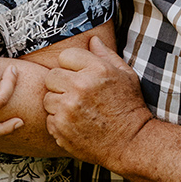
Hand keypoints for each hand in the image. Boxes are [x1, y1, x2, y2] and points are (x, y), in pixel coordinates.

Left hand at [43, 36, 151, 168]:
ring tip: (77, 111)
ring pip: (48, 98)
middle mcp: (80, 86)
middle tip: (77, 95)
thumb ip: (106, 55)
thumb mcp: (126, 75)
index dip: (72, 66)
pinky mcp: (61, 127)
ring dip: (58, 104)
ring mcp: (68, 108)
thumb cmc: (130, 107)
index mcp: (96, 69)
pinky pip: (49, 118)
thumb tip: (92, 38)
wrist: (132, 143)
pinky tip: (76, 125)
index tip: (81, 77)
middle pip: (51, 76)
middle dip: (61, 84)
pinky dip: (59, 122)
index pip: (65, 56)